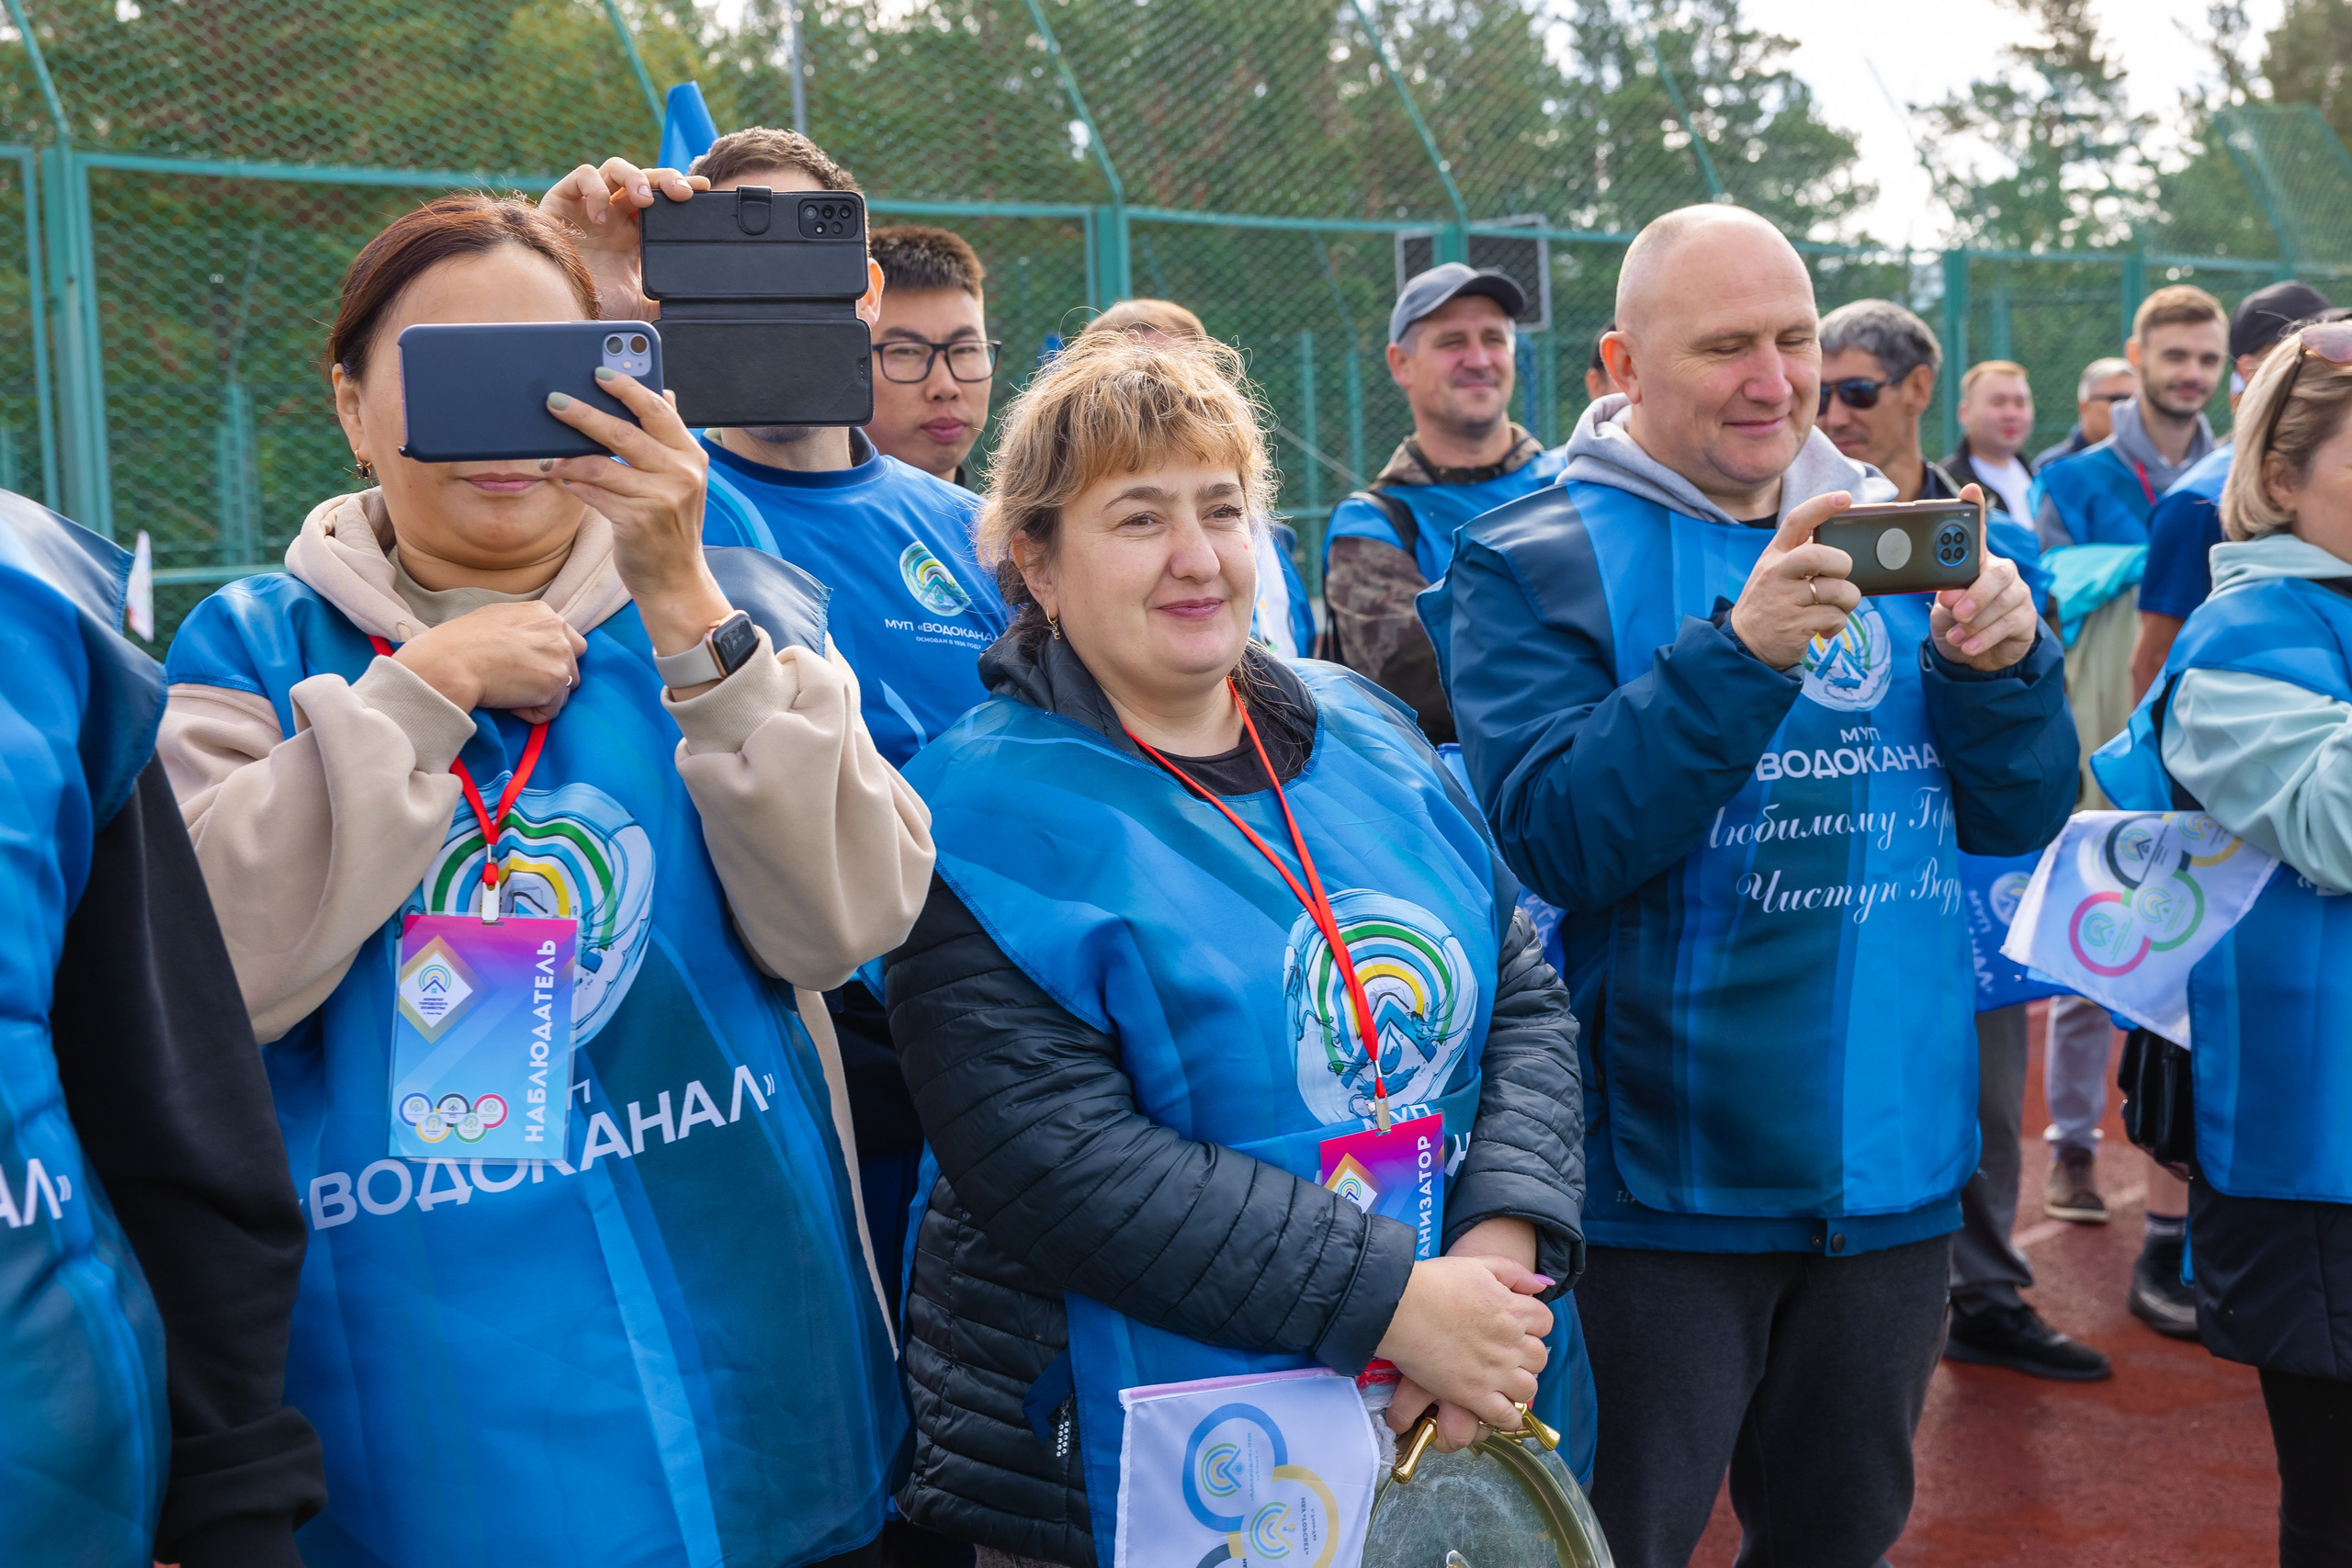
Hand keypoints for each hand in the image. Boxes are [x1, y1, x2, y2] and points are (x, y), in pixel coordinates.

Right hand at [393, 601, 585, 722]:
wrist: (453, 661)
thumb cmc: (462, 640)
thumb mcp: (497, 617)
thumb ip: (524, 627)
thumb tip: (528, 640)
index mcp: (545, 614)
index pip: (568, 641)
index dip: (550, 658)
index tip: (530, 667)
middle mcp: (559, 634)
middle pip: (572, 666)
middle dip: (551, 678)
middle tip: (520, 682)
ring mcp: (560, 660)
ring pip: (563, 690)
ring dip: (542, 697)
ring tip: (510, 692)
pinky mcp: (554, 686)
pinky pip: (550, 711)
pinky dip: (531, 713)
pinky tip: (509, 702)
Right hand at [539, 158, 707, 319]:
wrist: (560, 306)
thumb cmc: (595, 303)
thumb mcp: (640, 305)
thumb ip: (664, 302)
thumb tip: (692, 305)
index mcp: (636, 231)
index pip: (662, 199)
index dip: (681, 187)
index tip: (704, 189)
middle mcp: (615, 213)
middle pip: (644, 178)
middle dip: (666, 179)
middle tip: (682, 192)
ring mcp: (590, 204)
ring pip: (616, 169)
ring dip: (634, 177)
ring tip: (644, 198)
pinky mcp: (563, 200)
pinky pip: (582, 176)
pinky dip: (595, 189)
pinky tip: (601, 215)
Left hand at [544, 371, 734, 685]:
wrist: (676, 581)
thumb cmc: (670, 528)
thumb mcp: (681, 481)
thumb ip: (669, 440)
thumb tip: (664, 392)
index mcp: (691, 456)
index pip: (659, 411)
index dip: (628, 388)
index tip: (600, 371)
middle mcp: (681, 474)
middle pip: (625, 432)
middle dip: (585, 414)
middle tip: (555, 401)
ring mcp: (661, 498)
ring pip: (602, 465)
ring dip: (568, 455)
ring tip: (547, 452)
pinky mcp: (637, 522)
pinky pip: (593, 494)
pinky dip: (574, 484)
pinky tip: (561, 479)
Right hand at [1375, 1254, 1551, 1435]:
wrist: (1402, 1307)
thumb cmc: (1435, 1282)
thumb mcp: (1477, 1263)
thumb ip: (1513, 1271)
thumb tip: (1542, 1285)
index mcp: (1513, 1309)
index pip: (1545, 1322)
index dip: (1533, 1325)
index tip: (1517, 1327)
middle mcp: (1510, 1343)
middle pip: (1539, 1358)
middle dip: (1527, 1357)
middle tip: (1506, 1355)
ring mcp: (1495, 1372)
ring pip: (1528, 1389)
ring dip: (1519, 1386)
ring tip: (1501, 1382)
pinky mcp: (1474, 1395)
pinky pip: (1507, 1416)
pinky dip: (1507, 1416)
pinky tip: (1495, 1409)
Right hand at [1728, 490, 1863, 669]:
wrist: (1744, 644)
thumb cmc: (1770, 603)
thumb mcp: (1774, 573)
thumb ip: (1799, 555)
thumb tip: (1836, 539)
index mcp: (1774, 556)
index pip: (1796, 521)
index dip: (1822, 506)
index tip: (1844, 497)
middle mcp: (1775, 574)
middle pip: (1818, 555)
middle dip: (1842, 564)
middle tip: (1842, 575)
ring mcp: (1783, 600)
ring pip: (1837, 591)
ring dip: (1847, 601)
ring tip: (1836, 608)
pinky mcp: (1794, 625)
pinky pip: (1834, 617)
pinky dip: (1837, 624)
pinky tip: (1825, 628)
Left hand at [1931, 488, 2038, 669]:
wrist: (1971, 658)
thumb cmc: (1955, 624)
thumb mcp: (1942, 609)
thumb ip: (1946, 597)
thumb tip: (1951, 594)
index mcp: (1978, 564)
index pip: (1977, 532)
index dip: (1975, 508)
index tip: (1969, 490)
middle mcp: (2001, 573)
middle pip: (1998, 572)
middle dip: (1976, 592)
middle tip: (1955, 609)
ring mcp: (2017, 593)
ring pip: (2003, 601)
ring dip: (1975, 622)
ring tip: (1956, 635)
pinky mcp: (2027, 617)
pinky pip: (2009, 623)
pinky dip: (1984, 636)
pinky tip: (1969, 646)